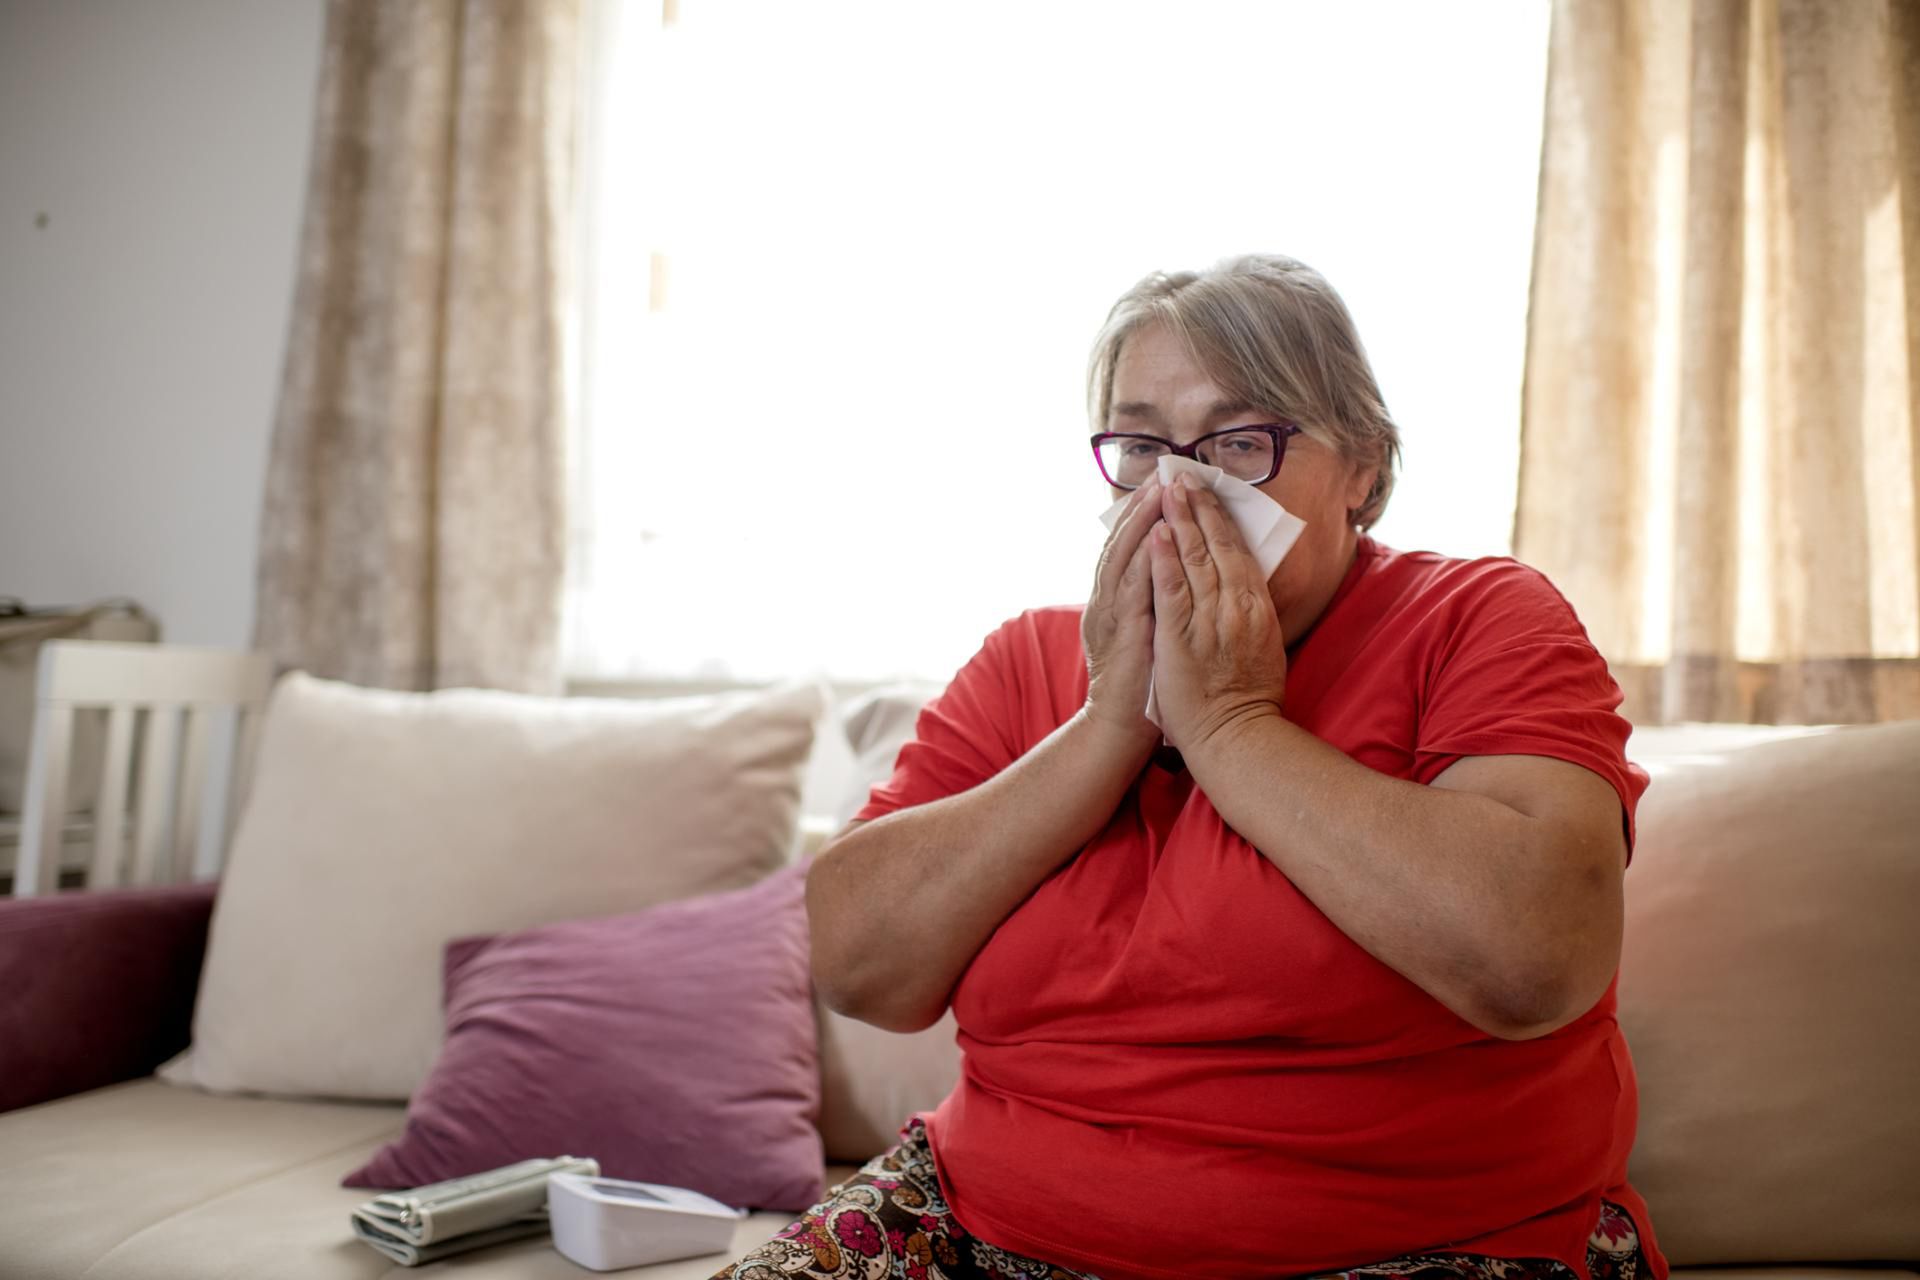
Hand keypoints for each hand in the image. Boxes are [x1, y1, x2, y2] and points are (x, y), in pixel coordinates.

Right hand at [1081, 477, 1163, 750]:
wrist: (1120, 726)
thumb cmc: (1142, 683)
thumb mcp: (1145, 633)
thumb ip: (1154, 603)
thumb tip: (1177, 577)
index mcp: (1112, 602)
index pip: (1127, 549)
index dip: (1140, 517)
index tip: (1158, 489)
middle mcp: (1106, 602)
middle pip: (1122, 545)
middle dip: (1140, 509)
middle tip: (1161, 478)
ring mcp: (1111, 616)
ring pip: (1124, 558)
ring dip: (1141, 524)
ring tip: (1158, 495)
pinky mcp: (1124, 632)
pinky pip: (1132, 588)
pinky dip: (1143, 558)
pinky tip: (1156, 537)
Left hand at [1147, 473, 1287, 752]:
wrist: (1235, 736)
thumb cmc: (1249, 695)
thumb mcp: (1263, 642)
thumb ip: (1250, 609)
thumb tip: (1244, 581)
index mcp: (1257, 606)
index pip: (1238, 549)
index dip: (1221, 517)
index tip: (1207, 491)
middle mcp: (1237, 605)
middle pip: (1217, 544)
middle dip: (1199, 506)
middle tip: (1183, 475)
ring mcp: (1209, 619)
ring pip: (1194, 558)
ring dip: (1180, 519)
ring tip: (1167, 489)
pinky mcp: (1181, 635)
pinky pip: (1171, 588)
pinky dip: (1164, 558)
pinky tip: (1158, 532)